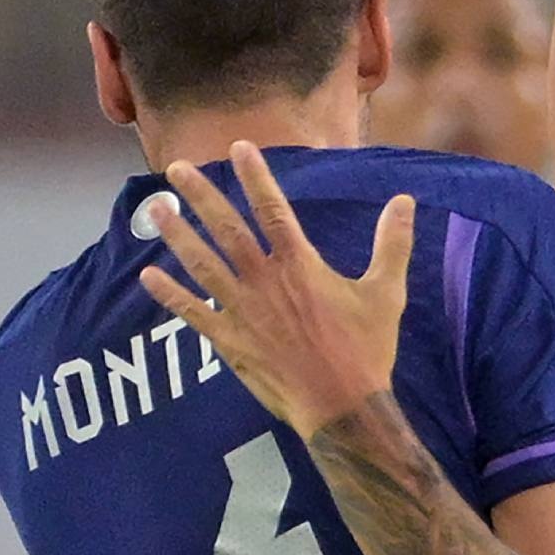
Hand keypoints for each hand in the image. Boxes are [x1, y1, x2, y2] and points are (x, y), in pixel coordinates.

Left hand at [138, 140, 415, 437]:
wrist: (342, 407)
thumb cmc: (366, 350)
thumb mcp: (386, 293)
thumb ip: (392, 244)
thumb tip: (405, 202)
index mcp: (301, 266)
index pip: (273, 209)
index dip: (256, 177)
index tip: (240, 148)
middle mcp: (265, 282)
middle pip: (227, 229)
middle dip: (201, 196)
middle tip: (178, 168)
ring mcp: (243, 311)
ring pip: (202, 264)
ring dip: (177, 234)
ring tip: (157, 208)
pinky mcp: (230, 342)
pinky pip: (193, 313)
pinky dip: (171, 295)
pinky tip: (148, 276)